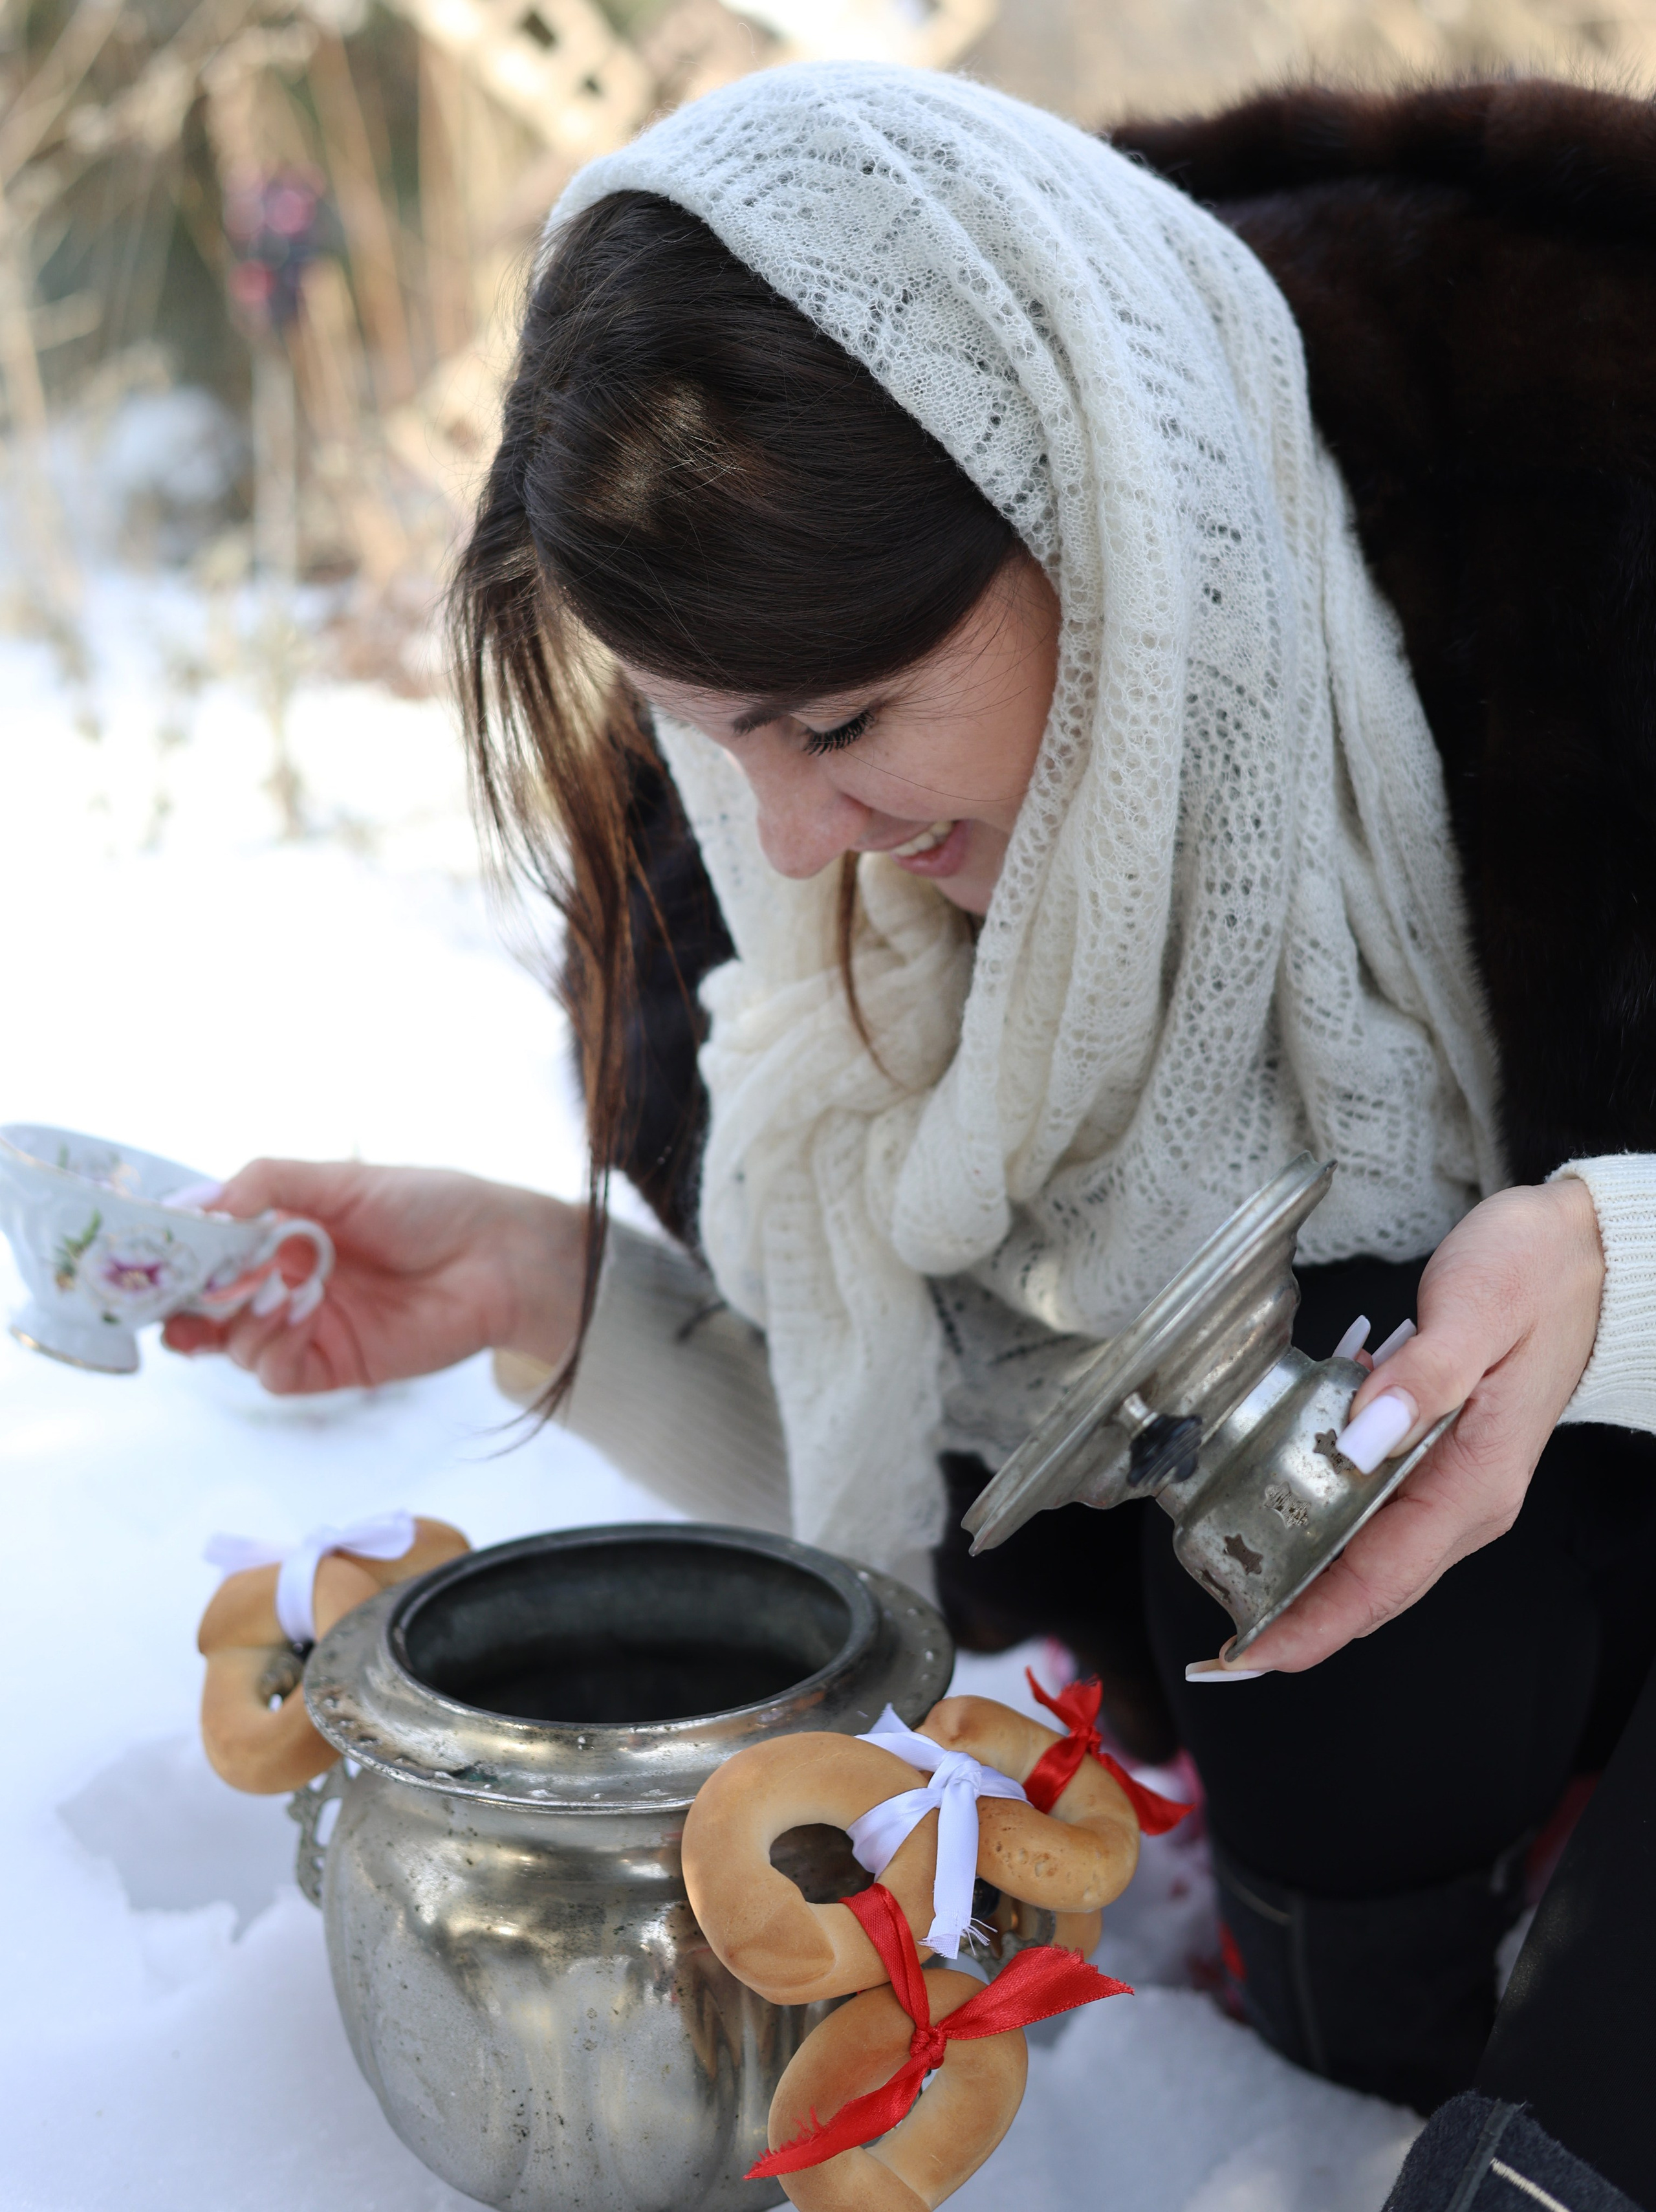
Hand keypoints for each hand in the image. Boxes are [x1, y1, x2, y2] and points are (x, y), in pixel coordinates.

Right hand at [161, 1159, 588, 1394]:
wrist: (498, 1255)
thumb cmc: (429, 1204)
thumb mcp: (341, 1178)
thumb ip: (267, 1183)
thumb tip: (198, 1202)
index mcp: (281, 1232)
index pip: (206, 1253)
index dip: (174, 1259)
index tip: (146, 1256)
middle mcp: (285, 1281)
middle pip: (206, 1307)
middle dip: (185, 1301)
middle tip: (181, 1291)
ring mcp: (308, 1325)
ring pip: (233, 1343)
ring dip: (239, 1320)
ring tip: (276, 1288)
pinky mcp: (334, 1365)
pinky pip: (275, 1372)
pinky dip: (271, 1349)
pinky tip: (297, 1315)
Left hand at [1228, 1178, 1604, 1673]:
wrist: (1585, 1255)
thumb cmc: (1534, 1274)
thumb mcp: (1477, 1308)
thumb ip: (1422, 1376)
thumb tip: (1362, 1438)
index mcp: (1477, 1479)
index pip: (1385, 1578)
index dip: (1315, 1624)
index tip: (1253, 1652)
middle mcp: (1467, 1500)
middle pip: (1371, 1585)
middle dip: (1296, 1619)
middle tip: (1219, 1645)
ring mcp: (1454, 1485)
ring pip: (1369, 1558)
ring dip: (1303, 1580)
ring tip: (1227, 1590)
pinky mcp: (1439, 1462)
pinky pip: (1373, 1518)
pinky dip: (1323, 1533)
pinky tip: (1273, 1526)